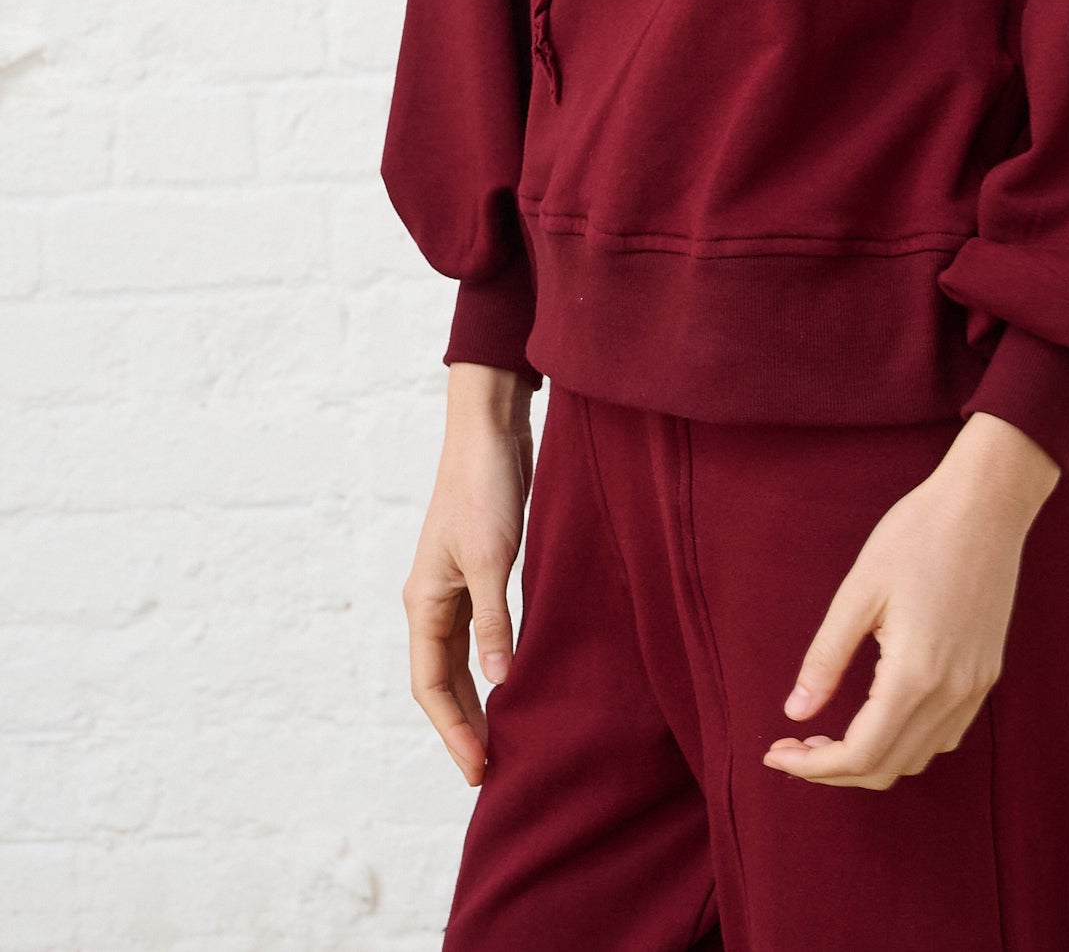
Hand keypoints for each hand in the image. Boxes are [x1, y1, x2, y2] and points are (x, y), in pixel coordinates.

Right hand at [401, 363, 534, 786]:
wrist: (489, 430)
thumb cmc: (484, 487)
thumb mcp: (492, 558)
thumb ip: (494, 621)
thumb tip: (499, 683)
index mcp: (424, 601)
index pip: (431, 686)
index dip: (454, 730)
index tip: (478, 769)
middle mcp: (431, 599)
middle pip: (440, 679)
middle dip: (461, 725)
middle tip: (489, 770)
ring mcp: (453, 585)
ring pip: (457, 658)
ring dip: (474, 698)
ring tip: (499, 738)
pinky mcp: (478, 570)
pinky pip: (476, 633)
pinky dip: (488, 662)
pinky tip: (511, 678)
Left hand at [761, 409, 1060, 788]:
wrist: (986, 504)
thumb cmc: (917, 535)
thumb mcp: (859, 592)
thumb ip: (826, 659)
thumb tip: (795, 713)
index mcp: (914, 676)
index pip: (859, 755)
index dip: (812, 768)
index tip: (774, 754)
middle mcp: (950, 694)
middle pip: (887, 768)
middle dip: (834, 769)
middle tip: (794, 746)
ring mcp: (974, 688)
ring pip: (918, 758)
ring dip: (871, 759)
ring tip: (830, 734)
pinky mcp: (986, 675)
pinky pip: (944, 735)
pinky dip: (906, 742)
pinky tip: (879, 715)